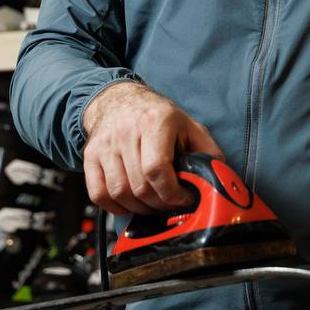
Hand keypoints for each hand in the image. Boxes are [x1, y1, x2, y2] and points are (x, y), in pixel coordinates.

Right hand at [82, 80, 222, 215]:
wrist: (120, 100)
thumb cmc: (158, 117)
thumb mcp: (190, 126)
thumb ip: (207, 153)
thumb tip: (219, 181)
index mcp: (155, 122)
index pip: (157, 169)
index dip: (172, 193)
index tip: (183, 199)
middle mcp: (126, 132)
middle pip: (139, 186)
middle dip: (159, 205)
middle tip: (170, 206)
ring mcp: (105, 145)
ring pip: (119, 193)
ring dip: (139, 209)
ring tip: (153, 206)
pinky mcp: (90, 156)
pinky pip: (99, 194)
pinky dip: (115, 207)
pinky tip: (130, 204)